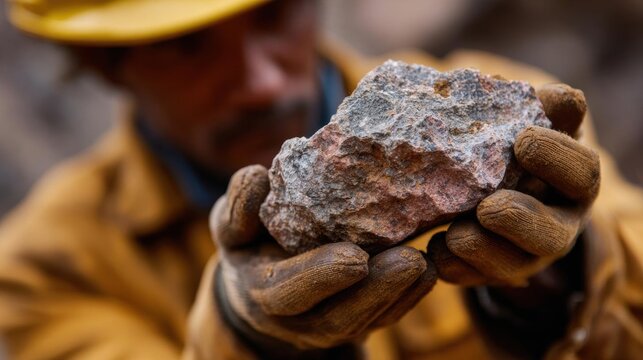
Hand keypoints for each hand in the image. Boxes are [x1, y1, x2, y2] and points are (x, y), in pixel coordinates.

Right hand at [210, 165, 436, 350]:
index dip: (321, 275)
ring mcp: (331, 324)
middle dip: (377, 291)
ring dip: (401, 294)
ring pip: (369, 319)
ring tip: (426, 263)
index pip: (291, 290)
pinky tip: (430, 270)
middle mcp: (300, 319)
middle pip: (341, 315)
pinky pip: (384, 316)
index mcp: (265, 292)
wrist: (261, 286)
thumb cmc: (249, 245)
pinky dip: (409, 297)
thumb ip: (238, 209)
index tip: (355, 256)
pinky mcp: (357, 320)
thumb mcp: (231, 227)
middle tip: (411, 260)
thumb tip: (257, 176)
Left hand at [428, 83, 599, 286]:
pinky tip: (433, 253)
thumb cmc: (504, 149)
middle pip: (554, 233)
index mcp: (569, 179)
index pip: (581, 170)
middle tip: (489, 208)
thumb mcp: (517, 126)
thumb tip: (516, 85)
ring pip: (516, 265)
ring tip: (454, 237)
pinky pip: (476, 280)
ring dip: (483, 252)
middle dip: (522, 220)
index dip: (558, 158)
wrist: (487, 192)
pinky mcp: (493, 273)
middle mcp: (556, 220)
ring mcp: (526, 254)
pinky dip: (454, 268)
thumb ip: (524, 110)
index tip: (523, 140)